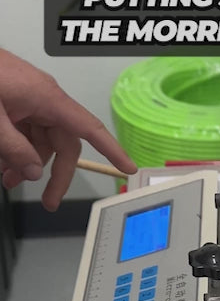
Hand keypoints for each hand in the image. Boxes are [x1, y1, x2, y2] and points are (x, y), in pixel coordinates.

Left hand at [0, 49, 135, 209]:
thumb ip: (14, 148)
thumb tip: (34, 171)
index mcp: (47, 98)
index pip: (89, 128)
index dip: (111, 149)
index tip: (127, 167)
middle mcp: (44, 99)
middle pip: (63, 144)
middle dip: (54, 174)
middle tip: (48, 202)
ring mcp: (30, 99)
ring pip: (41, 140)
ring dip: (28, 163)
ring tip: (8, 180)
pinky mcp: (17, 101)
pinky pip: (26, 131)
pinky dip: (16, 149)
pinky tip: (3, 163)